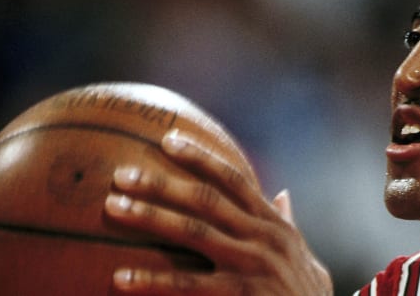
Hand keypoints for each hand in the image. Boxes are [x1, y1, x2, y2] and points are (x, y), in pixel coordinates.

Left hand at [104, 129, 332, 294]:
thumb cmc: (307, 292)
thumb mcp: (303, 253)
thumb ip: (289, 222)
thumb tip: (283, 193)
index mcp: (273, 222)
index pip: (233, 179)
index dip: (200, 157)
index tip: (168, 139)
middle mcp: (262, 237)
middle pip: (205, 200)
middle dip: (161, 184)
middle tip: (122, 174)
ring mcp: (251, 265)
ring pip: (193, 233)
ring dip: (149, 217)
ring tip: (113, 208)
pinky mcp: (240, 295)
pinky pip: (186, 285)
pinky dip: (151, 281)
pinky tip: (120, 278)